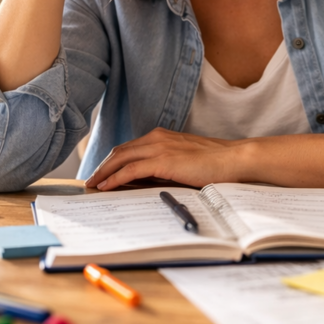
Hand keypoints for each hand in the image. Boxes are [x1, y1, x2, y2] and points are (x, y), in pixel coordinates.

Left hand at [84, 128, 247, 190]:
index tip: (101, 173)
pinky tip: (106, 187)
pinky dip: (115, 178)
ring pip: (121, 159)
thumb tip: (144, 181)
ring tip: (93, 185)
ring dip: (103, 173)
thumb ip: (164, 166)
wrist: (233, 159)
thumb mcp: (184, 162)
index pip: (128, 148)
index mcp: (161, 136)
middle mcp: (156, 138)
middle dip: (102, 167)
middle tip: (90, 181)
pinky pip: (130, 170)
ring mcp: (159, 147)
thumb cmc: (214, 163)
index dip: (112, 161)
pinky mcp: (163, 160)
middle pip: (119, 152)